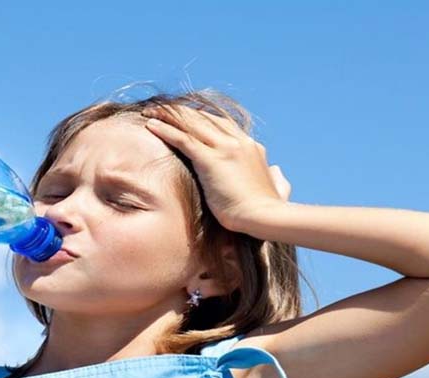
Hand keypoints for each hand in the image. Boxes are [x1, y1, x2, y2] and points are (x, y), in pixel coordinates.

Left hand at [141, 104, 290, 231]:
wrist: (265, 217)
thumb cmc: (268, 208)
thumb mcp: (278, 187)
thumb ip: (277, 177)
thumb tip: (276, 170)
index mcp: (250, 146)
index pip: (221, 123)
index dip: (200, 118)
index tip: (183, 117)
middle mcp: (237, 141)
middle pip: (204, 117)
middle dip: (180, 112)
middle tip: (161, 109)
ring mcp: (225, 148)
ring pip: (191, 123)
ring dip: (168, 115)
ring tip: (150, 111)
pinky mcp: (211, 160)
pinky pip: (183, 139)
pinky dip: (165, 130)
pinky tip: (150, 124)